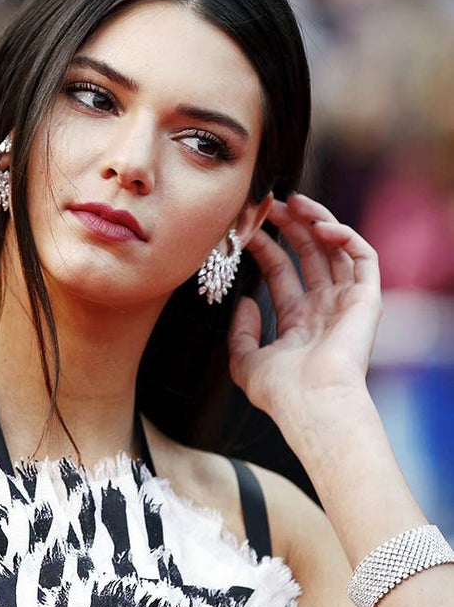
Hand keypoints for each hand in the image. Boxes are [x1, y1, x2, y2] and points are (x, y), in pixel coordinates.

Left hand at [228, 193, 381, 438]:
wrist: (312, 405)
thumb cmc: (281, 391)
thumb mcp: (245, 361)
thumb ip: (240, 332)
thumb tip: (245, 302)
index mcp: (298, 320)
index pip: (281, 272)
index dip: (265, 247)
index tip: (247, 229)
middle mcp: (323, 307)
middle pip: (307, 254)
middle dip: (289, 226)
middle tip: (270, 203)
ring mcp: (346, 302)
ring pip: (336, 249)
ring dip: (317, 222)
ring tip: (295, 201)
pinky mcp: (367, 299)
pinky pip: (363, 259)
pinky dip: (345, 237)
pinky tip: (321, 226)